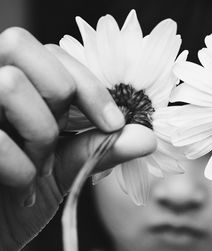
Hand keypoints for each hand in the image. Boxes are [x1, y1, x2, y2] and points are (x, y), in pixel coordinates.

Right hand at [0, 28, 155, 250]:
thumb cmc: (24, 193)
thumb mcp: (66, 167)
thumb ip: (101, 147)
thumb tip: (146, 137)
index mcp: (18, 83)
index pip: (54, 53)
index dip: (89, 85)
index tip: (114, 122)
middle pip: (21, 44)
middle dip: (57, 93)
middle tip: (61, 134)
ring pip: (9, 83)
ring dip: (39, 133)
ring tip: (39, 164)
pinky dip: (19, 167)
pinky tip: (21, 184)